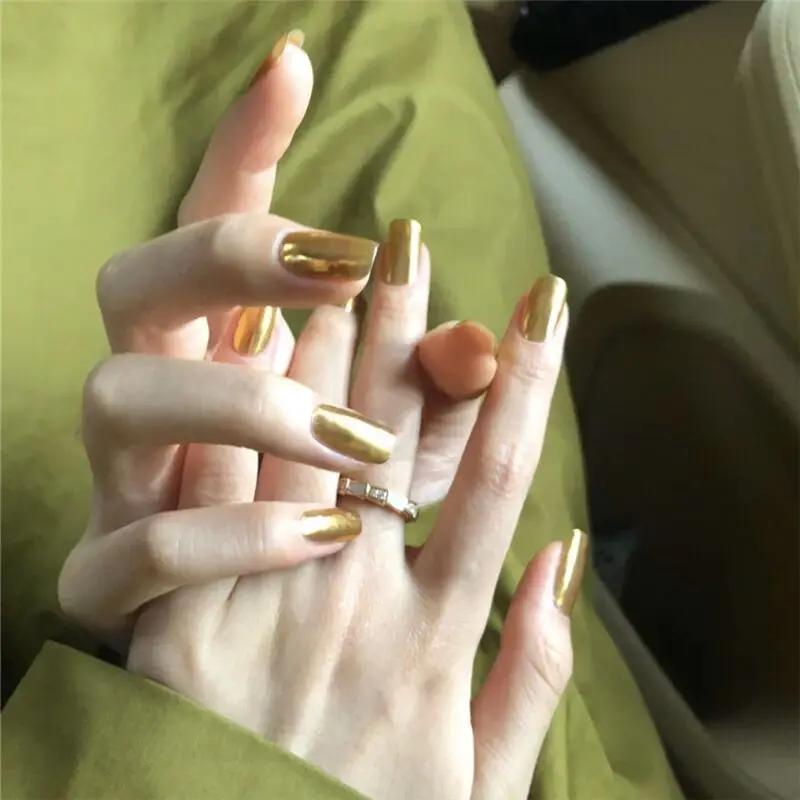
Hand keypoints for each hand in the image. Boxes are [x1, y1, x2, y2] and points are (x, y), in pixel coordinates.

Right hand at [59, 34, 498, 648]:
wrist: (271, 715)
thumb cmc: (344, 581)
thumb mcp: (411, 479)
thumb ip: (445, 407)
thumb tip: (485, 343)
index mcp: (229, 374)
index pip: (222, 240)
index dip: (247, 151)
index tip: (291, 70)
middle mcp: (167, 421)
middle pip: (142, 289)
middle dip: (230, 248)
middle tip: (340, 263)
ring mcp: (128, 499)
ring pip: (119, 398)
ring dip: (246, 400)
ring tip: (356, 443)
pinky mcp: (115, 593)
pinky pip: (139, 547)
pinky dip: (230, 533)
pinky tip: (325, 535)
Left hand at [128, 216, 583, 799]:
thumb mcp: (481, 778)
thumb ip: (536, 673)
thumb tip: (566, 556)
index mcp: (436, 639)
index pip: (497, 478)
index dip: (525, 382)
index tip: (543, 304)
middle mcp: (359, 604)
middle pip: (393, 435)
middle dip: (407, 331)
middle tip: (410, 240)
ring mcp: (270, 608)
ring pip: (304, 447)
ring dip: (322, 352)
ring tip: (336, 266)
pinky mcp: (185, 628)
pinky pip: (212, 500)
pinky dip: (235, 418)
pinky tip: (247, 346)